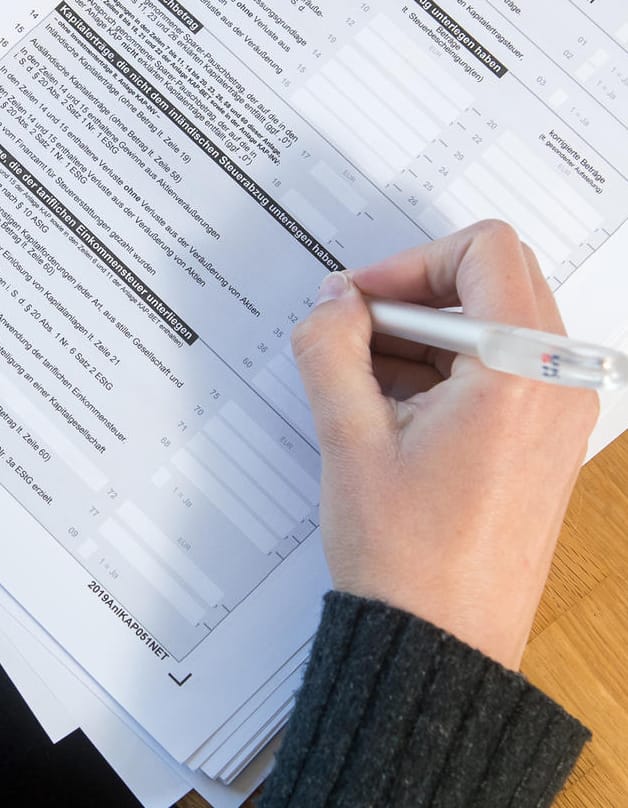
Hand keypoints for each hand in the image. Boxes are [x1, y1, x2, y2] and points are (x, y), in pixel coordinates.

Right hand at [291, 221, 598, 668]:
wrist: (442, 639)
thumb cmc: (408, 555)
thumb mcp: (348, 437)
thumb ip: (330, 348)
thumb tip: (333, 302)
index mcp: (520, 371)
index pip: (484, 251)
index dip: (408, 261)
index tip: (358, 299)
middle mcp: (558, 383)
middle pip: (496, 278)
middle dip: (417, 291)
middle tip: (356, 327)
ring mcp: (559, 411)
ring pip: (497, 321)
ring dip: (427, 331)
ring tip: (362, 377)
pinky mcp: (545, 437)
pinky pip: (502, 366)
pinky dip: (446, 365)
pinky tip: (390, 406)